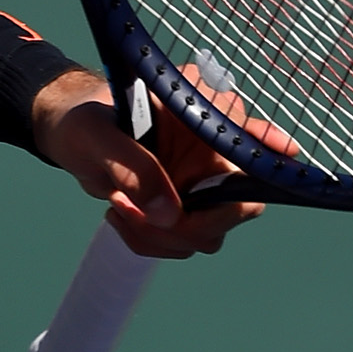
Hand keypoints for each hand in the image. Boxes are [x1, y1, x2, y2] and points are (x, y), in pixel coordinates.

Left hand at [33, 66, 274, 259]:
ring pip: (210, 231)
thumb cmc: (81, 121)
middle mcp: (212, 147)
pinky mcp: (188, 206)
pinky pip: (187, 240)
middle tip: (136, 211)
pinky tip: (123, 215)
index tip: (284, 154)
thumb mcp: (95, 137)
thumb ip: (131, 166)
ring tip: (118, 205)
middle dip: (189, 222)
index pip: (247, 133)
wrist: (67, 136)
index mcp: (197, 111)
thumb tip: (171, 213)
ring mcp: (204, 181)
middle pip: (237, 203)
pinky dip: (154, 240)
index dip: (269, 149)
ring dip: (162, 234)